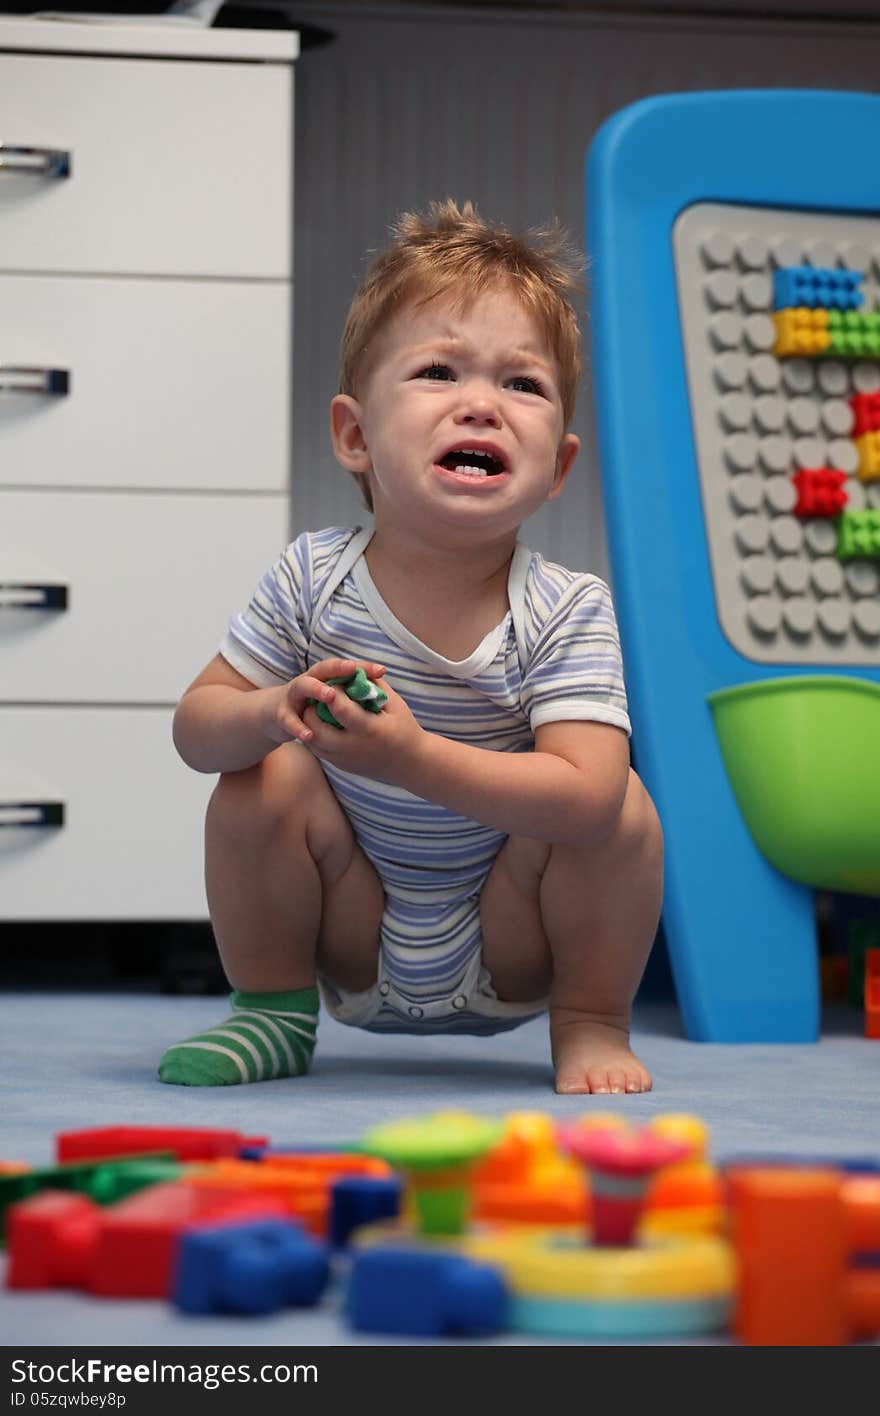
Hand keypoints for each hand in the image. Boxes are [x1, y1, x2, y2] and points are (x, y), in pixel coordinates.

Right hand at [259, 658, 386, 747]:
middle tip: (352, 669)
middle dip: (337, 668)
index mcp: (325, 677)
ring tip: (331, 696)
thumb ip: (350, 695)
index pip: (345, 667)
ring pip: (302, 687)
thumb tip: (379, 696)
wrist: (274, 715)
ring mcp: (293, 696)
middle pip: (322, 669)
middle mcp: (309, 680)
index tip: (382, 670)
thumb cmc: (312, 706)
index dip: (363, 667)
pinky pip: (288, 719)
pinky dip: (298, 727)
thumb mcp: (331, 699)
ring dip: (316, 690)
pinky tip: (310, 735)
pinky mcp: (281, 713)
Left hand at [302, 673, 425, 785]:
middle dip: (313, 707)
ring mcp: (344, 759)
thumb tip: (353, 669)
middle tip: (319, 696)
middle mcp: (353, 746)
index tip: (334, 682)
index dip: (332, 691)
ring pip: (311, 741)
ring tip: (318, 709)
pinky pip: (317, 750)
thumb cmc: (404, 728)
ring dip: (310, 722)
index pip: (338, 707)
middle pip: (316, 726)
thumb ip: (373, 685)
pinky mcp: (340, 765)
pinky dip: (314, 735)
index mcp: (369, 728)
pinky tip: (323, 723)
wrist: (410, 764)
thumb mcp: (394, 703)